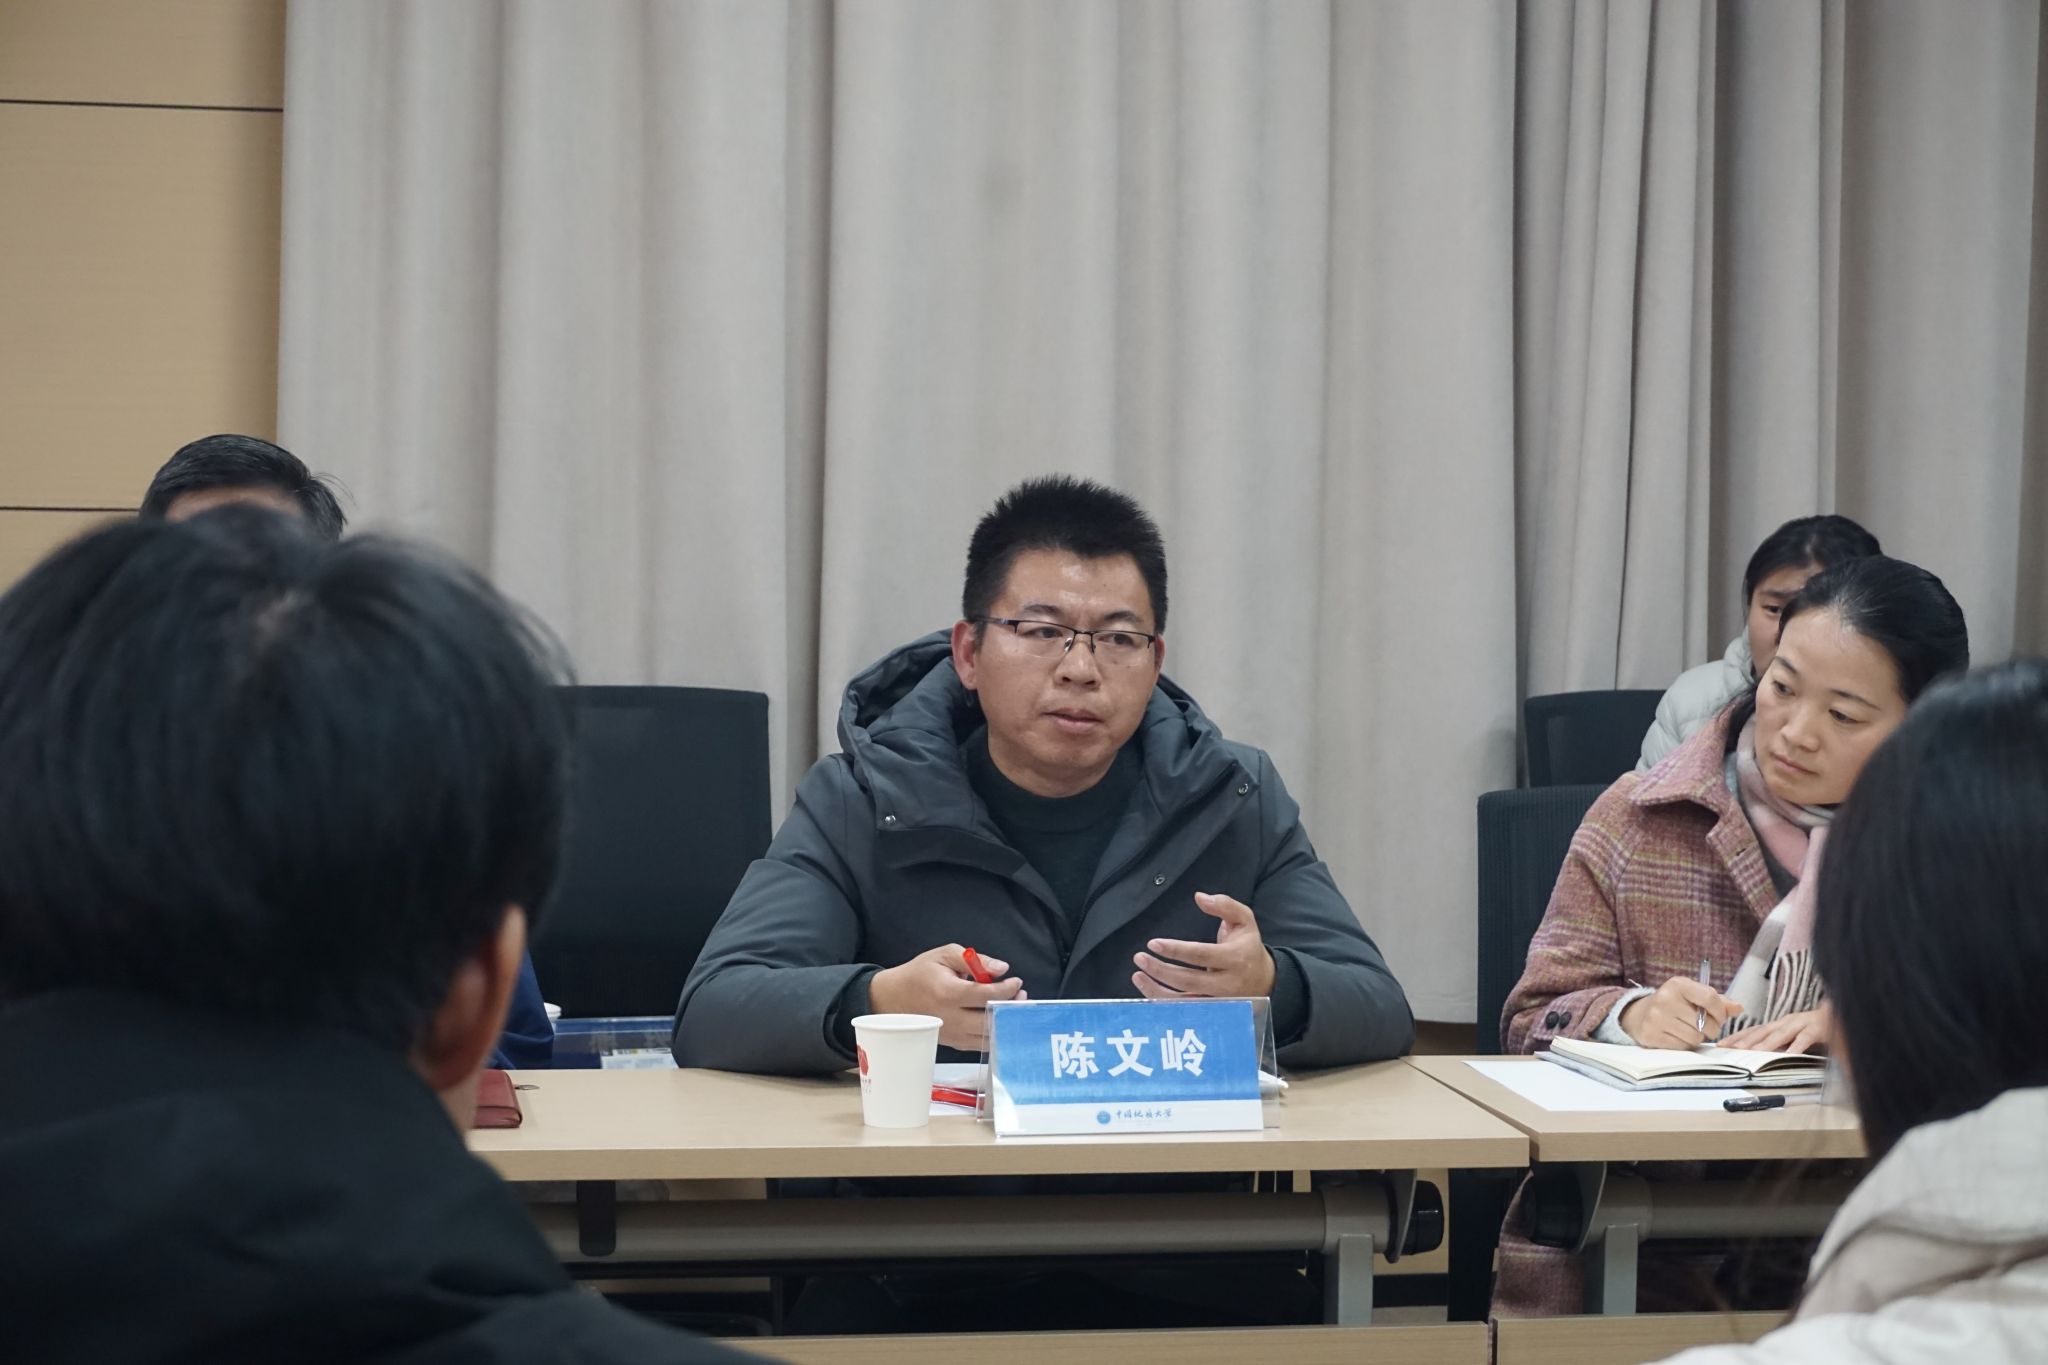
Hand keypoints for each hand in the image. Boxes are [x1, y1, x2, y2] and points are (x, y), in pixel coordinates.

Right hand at [867, 944, 1025, 1050]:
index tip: (1016, 981)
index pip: (986, 995)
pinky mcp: (953, 1043)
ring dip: (1005, 1021)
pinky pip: (980, 1044)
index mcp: (948, 993)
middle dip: (1011, 1007)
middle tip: (1020, 995)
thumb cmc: (919, 974)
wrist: (893, 998)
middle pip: (991, 1020)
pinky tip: (998, 1018)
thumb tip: (1002, 968)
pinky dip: (993, 1033)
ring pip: (988, 1036)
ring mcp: (952, 1034)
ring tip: (1010, 1005)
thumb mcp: (944, 955)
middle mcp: (950, 1017)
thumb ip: (975, 959)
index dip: (1007, 989)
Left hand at [1132, 892, 1277, 999]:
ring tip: (1138, 975)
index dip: (1176, 950)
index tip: (1153, 943)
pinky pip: (1184, 1012)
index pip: (1202, 955)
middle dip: (1161, 971)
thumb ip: (1225, 905)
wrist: (1266, 980)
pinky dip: (1163, 1003)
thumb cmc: (1247, 946)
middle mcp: (1228, 983)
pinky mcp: (1212, 1014)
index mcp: (1236, 958)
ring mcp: (1220, 1002)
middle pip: (1189, 980)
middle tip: (1140, 958)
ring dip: (1157, 991)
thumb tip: (1199, 897)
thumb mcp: (1245, 921)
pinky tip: (1148, 988)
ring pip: (1185, 1002)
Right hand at [1617, 976, 1743, 1049]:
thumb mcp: (1693, 995)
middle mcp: (1665, 999)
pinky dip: (1684, 1045)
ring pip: (1695, 1038)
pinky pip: (1682, 1047)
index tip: (1719, 1016)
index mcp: (1678, 985)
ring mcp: (1656, 1018)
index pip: (1710, 998)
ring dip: (1696, 1038)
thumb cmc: (1674, 1004)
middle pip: (1705, 1024)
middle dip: (1710, 1028)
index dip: (1720, 1012)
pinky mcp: (1651, 1035)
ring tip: (1687, 1030)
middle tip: (1701, 1025)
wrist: (1639, 1014)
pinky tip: (1676, 1036)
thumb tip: (1738, 1008)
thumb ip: (1718, 1001)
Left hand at [1722, 1004, 1831, 1054]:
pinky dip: (1797, 1045)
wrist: (1842, 1014)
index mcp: (1779, 1024)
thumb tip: (1758, 1056)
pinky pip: (1806, 1037)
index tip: (1721, 1045)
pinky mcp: (1819, 1028)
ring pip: (1782, 1033)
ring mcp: (1802, 1022)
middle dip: (1746, 1039)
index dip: (1737, 1036)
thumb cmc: (1816, 1029)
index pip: (1753, 1030)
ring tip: (1755, 1052)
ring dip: (1768, 1042)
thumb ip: (1779, 1046)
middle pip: (1762, 1031)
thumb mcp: (1794, 1038)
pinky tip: (1790, 1054)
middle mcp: (1787, 1021)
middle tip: (1731, 1049)